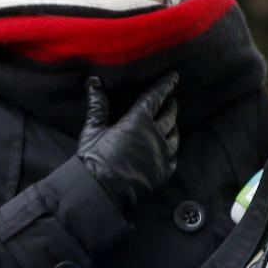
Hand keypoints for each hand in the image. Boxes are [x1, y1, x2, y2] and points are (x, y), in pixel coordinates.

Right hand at [76, 72, 179, 209]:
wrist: (100, 190)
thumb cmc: (93, 159)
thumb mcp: (93, 129)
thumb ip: (97, 105)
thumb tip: (93, 81)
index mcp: (138, 121)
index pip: (156, 97)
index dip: (166, 85)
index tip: (174, 77)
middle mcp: (155, 134)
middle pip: (170, 115)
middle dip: (171, 105)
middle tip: (171, 101)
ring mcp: (162, 154)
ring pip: (175, 134)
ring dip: (173, 126)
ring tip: (170, 124)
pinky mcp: (164, 171)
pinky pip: (173, 155)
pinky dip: (171, 148)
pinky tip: (167, 148)